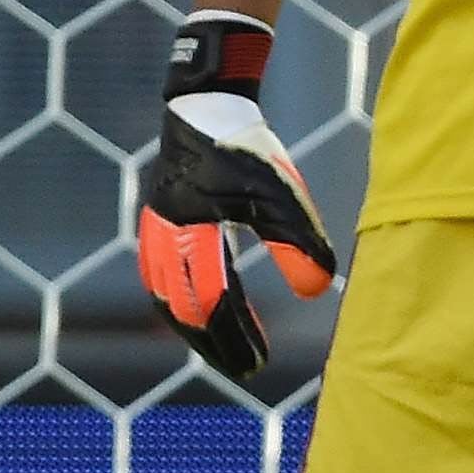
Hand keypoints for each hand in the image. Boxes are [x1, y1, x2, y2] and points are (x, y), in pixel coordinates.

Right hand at [137, 13, 338, 380]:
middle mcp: (164, 236)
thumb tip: (318, 291)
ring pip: (165, 296)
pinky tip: (200, 313)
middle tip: (244, 367)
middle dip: (213, 343)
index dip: (234, 336)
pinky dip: (178, 304)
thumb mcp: (281, 193)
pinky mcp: (157, 223)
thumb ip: (299, 241)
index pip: (212, 301)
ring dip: (193, 328)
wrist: (206, 105)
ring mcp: (155, 230)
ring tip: (221, 349)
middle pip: (183, 309)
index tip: (259, 363)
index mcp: (190, 231)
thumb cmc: (247, 148)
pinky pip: (159, 278)